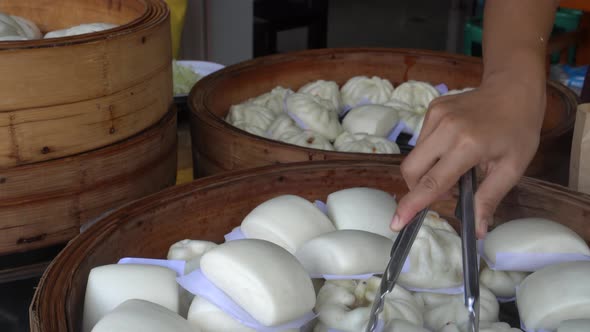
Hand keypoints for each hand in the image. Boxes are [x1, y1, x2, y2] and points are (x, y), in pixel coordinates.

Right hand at [390, 75, 544, 237]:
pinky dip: (432, 154)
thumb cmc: (518, 130)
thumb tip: (477, 232)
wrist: (513, 88)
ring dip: (427, 171)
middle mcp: (446, 128)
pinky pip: (422, 141)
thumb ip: (489, 199)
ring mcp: (436, 115)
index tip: (396, 223)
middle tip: (444, 193)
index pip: (432, 182)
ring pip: (415, 156)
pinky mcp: (432, 109)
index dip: (413, 205)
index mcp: (467, 145)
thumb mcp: (512, 168)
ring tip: (456, 166)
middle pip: (411, 169)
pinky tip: (453, 148)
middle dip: (417, 189)